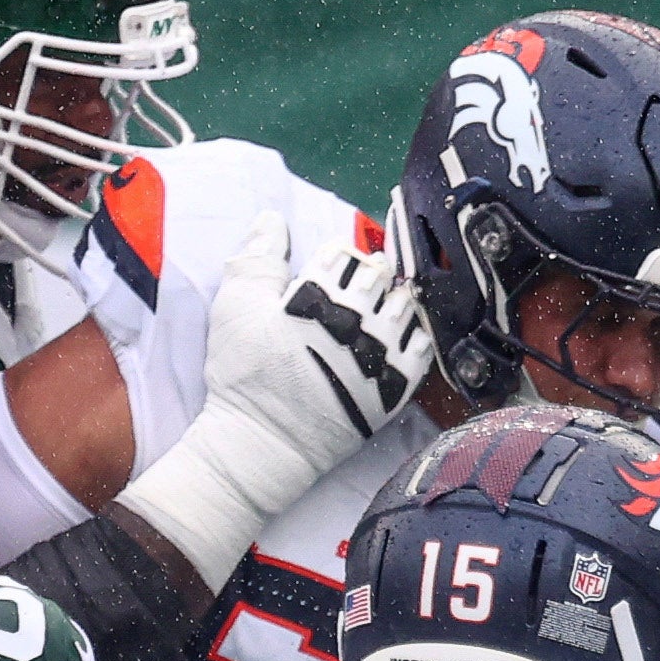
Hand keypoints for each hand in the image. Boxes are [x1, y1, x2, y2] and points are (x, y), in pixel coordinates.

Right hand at [125, 230, 436, 581]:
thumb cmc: (245, 376)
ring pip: (406, 305)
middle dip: (370, 272)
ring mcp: (381, 352)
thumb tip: (272, 219)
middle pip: (378, 275)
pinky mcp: (396, 386)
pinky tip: (405, 333)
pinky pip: (423, 347)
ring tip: (385, 305)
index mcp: (317, 292)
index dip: (339, 255)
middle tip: (364, 282)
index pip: (342, 253)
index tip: (335, 266)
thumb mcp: (235, 308)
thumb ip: (257, 259)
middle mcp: (357, 318)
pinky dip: (418, 333)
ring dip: (398, 298)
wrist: (266, 441)